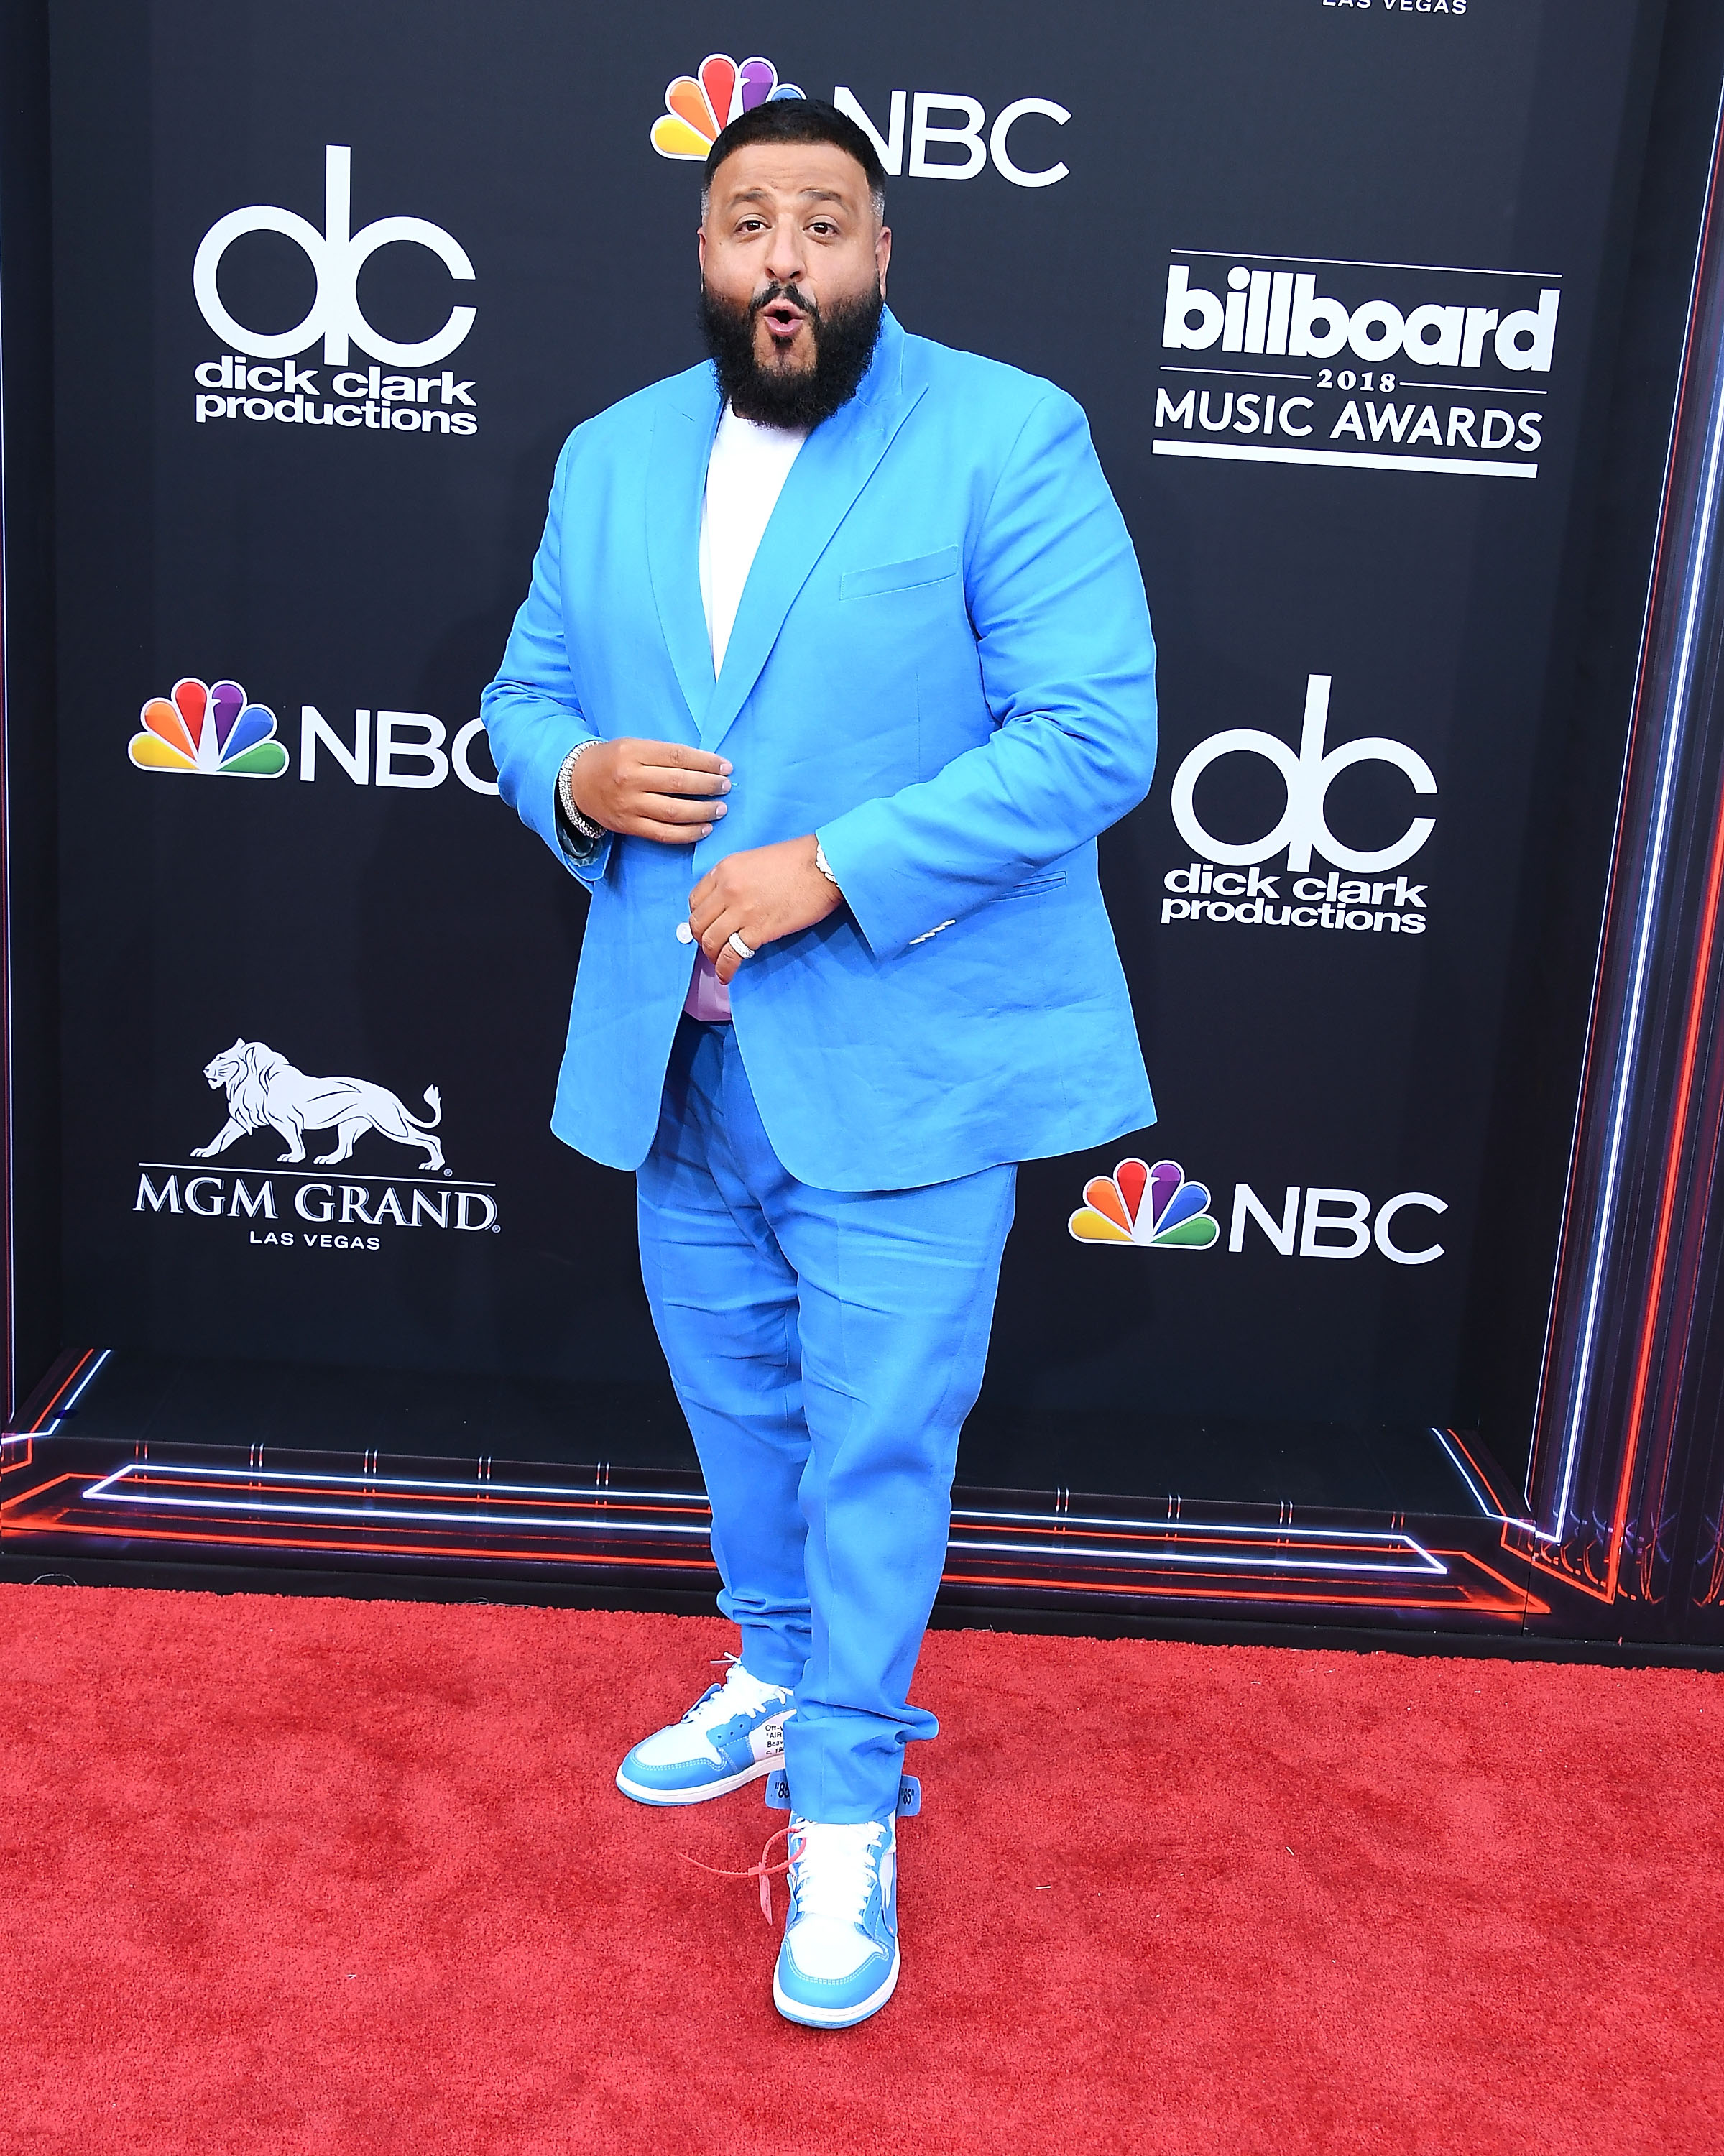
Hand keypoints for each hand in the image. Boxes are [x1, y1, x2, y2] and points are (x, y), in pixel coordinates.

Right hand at [570, 738, 730, 842]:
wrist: (577, 783)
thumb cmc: (612, 760)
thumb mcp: (633, 745)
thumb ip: (664, 754)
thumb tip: (705, 765)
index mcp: (633, 752)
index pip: (678, 757)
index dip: (706, 762)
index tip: (725, 766)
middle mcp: (630, 779)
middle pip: (678, 783)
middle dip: (708, 785)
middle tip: (726, 786)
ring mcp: (629, 805)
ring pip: (674, 811)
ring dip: (703, 811)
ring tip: (720, 809)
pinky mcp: (628, 826)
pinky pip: (663, 834)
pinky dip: (687, 833)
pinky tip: (705, 829)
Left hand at [689, 837, 842, 982]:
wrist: (823, 866)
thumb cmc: (797, 860)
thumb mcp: (755, 860)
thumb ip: (736, 879)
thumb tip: (729, 903)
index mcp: (725, 869)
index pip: (694, 900)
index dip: (699, 917)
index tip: (707, 925)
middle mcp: (727, 889)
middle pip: (698, 923)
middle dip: (702, 939)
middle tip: (713, 946)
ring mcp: (741, 911)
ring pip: (709, 941)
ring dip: (712, 956)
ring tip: (719, 962)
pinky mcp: (758, 930)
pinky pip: (731, 956)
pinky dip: (725, 970)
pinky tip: (726, 976)